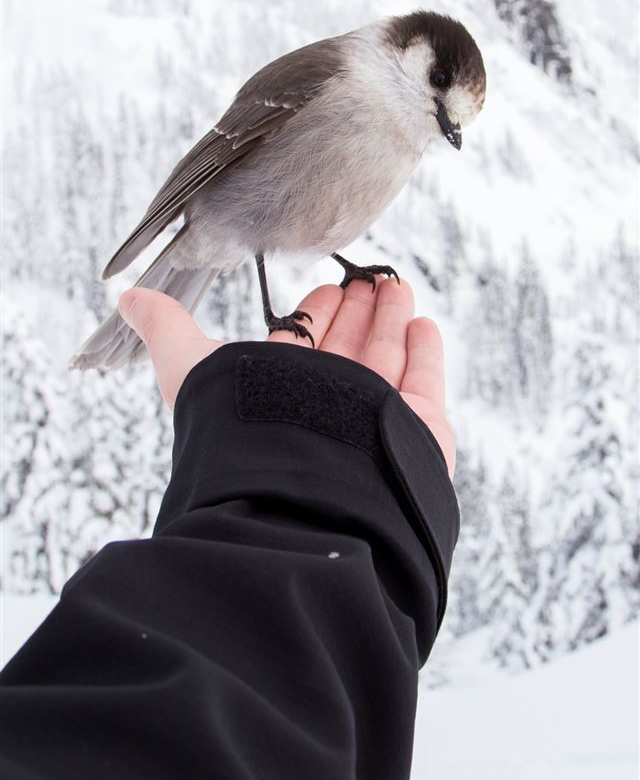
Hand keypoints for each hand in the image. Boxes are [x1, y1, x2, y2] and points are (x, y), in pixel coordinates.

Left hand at [119, 277, 455, 476]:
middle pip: (346, 348)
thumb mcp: (190, 370)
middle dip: (357, 310)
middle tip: (368, 277)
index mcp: (278, 394)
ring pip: (385, 357)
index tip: (327, 284)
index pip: (302, 346)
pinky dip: (424, 352)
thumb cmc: (244, 437)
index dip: (315, 313)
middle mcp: (325, 408)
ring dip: (390, 318)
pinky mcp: (416, 432)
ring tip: (395, 284)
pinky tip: (421, 323)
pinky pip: (422, 384)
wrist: (307, 502)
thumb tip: (127, 296)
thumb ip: (166, 331)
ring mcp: (372, 420)